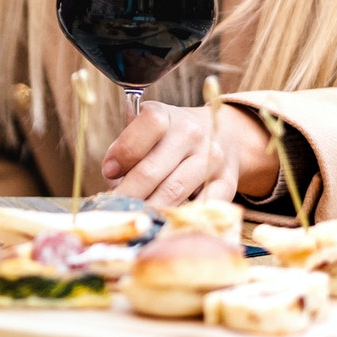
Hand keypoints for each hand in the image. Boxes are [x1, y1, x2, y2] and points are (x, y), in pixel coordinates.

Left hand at [101, 103, 274, 205]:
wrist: (222, 135)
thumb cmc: (169, 137)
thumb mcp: (145, 130)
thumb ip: (126, 148)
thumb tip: (113, 177)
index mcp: (166, 115)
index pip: (147, 126)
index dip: (124, 152)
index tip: (109, 172)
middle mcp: (191, 133)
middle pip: (152, 170)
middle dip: (128, 193)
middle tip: (116, 209)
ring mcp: (212, 158)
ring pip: (173, 192)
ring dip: (149, 209)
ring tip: (134, 217)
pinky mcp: (227, 182)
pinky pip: (200, 206)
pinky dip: (180, 217)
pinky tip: (164, 222)